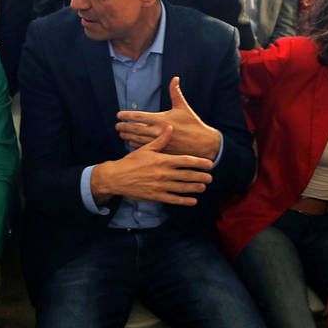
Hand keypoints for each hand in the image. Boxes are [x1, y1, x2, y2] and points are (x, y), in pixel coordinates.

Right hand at [92, 126, 213, 204]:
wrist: (116, 177)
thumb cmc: (131, 162)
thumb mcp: (146, 148)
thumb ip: (160, 140)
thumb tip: (170, 127)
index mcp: (162, 160)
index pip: (186, 161)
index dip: (199, 162)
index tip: (210, 163)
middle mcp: (164, 173)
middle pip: (187, 175)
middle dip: (201, 176)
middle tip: (211, 177)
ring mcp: (161, 186)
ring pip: (182, 188)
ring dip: (195, 188)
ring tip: (204, 187)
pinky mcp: (156, 196)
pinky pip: (173, 200)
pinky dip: (184, 201)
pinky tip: (193, 201)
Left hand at [116, 77, 221, 159]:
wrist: (203, 143)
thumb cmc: (193, 124)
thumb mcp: (184, 107)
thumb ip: (176, 92)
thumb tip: (175, 78)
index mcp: (162, 119)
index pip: (140, 117)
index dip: (127, 116)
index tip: (119, 115)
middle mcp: (158, 131)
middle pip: (136, 129)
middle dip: (124, 127)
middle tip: (117, 125)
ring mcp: (159, 142)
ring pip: (138, 140)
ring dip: (128, 137)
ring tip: (121, 134)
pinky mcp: (162, 151)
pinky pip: (145, 148)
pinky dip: (136, 146)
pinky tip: (131, 144)